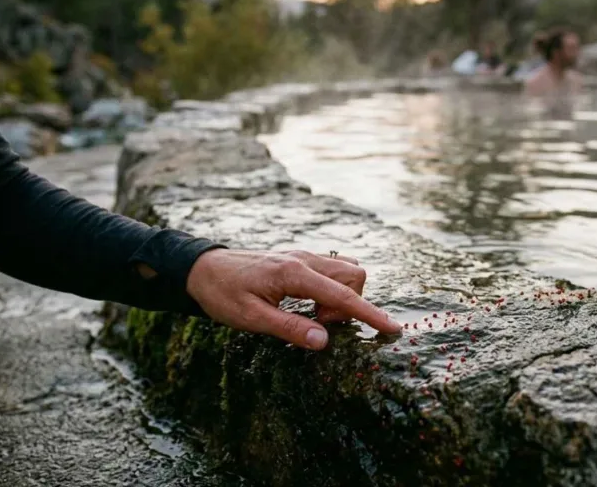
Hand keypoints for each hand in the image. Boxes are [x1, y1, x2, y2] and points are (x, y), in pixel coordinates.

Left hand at [186, 249, 401, 349]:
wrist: (203, 268)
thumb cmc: (223, 294)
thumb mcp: (250, 318)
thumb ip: (289, 328)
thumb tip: (324, 340)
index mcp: (294, 273)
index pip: (343, 295)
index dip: (370, 314)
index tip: (393, 329)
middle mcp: (305, 259)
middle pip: (354, 276)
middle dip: (349, 305)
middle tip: (318, 323)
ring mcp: (304, 256)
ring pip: (347, 270)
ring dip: (341, 297)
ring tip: (312, 315)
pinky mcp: (301, 259)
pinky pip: (333, 270)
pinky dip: (332, 289)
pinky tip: (308, 304)